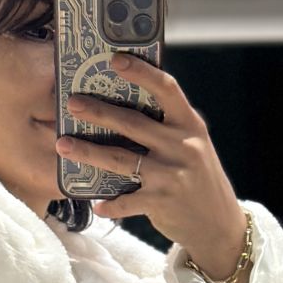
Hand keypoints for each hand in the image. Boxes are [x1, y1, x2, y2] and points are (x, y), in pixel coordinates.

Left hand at [56, 51, 248, 282]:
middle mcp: (182, 146)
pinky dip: (110, 204)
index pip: (166, 89)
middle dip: (99, 112)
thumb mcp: (193, 144)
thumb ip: (168, 126)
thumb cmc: (198, 178)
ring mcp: (171, 175)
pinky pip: (128, 202)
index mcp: (189, 124)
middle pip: (133, 123)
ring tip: (63, 145)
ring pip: (122, 160)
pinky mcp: (162, 203)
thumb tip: (126, 103)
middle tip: (72, 103)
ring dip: (90, 152)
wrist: (218, 223)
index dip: (141, 72)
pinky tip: (95, 203)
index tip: (115, 59)